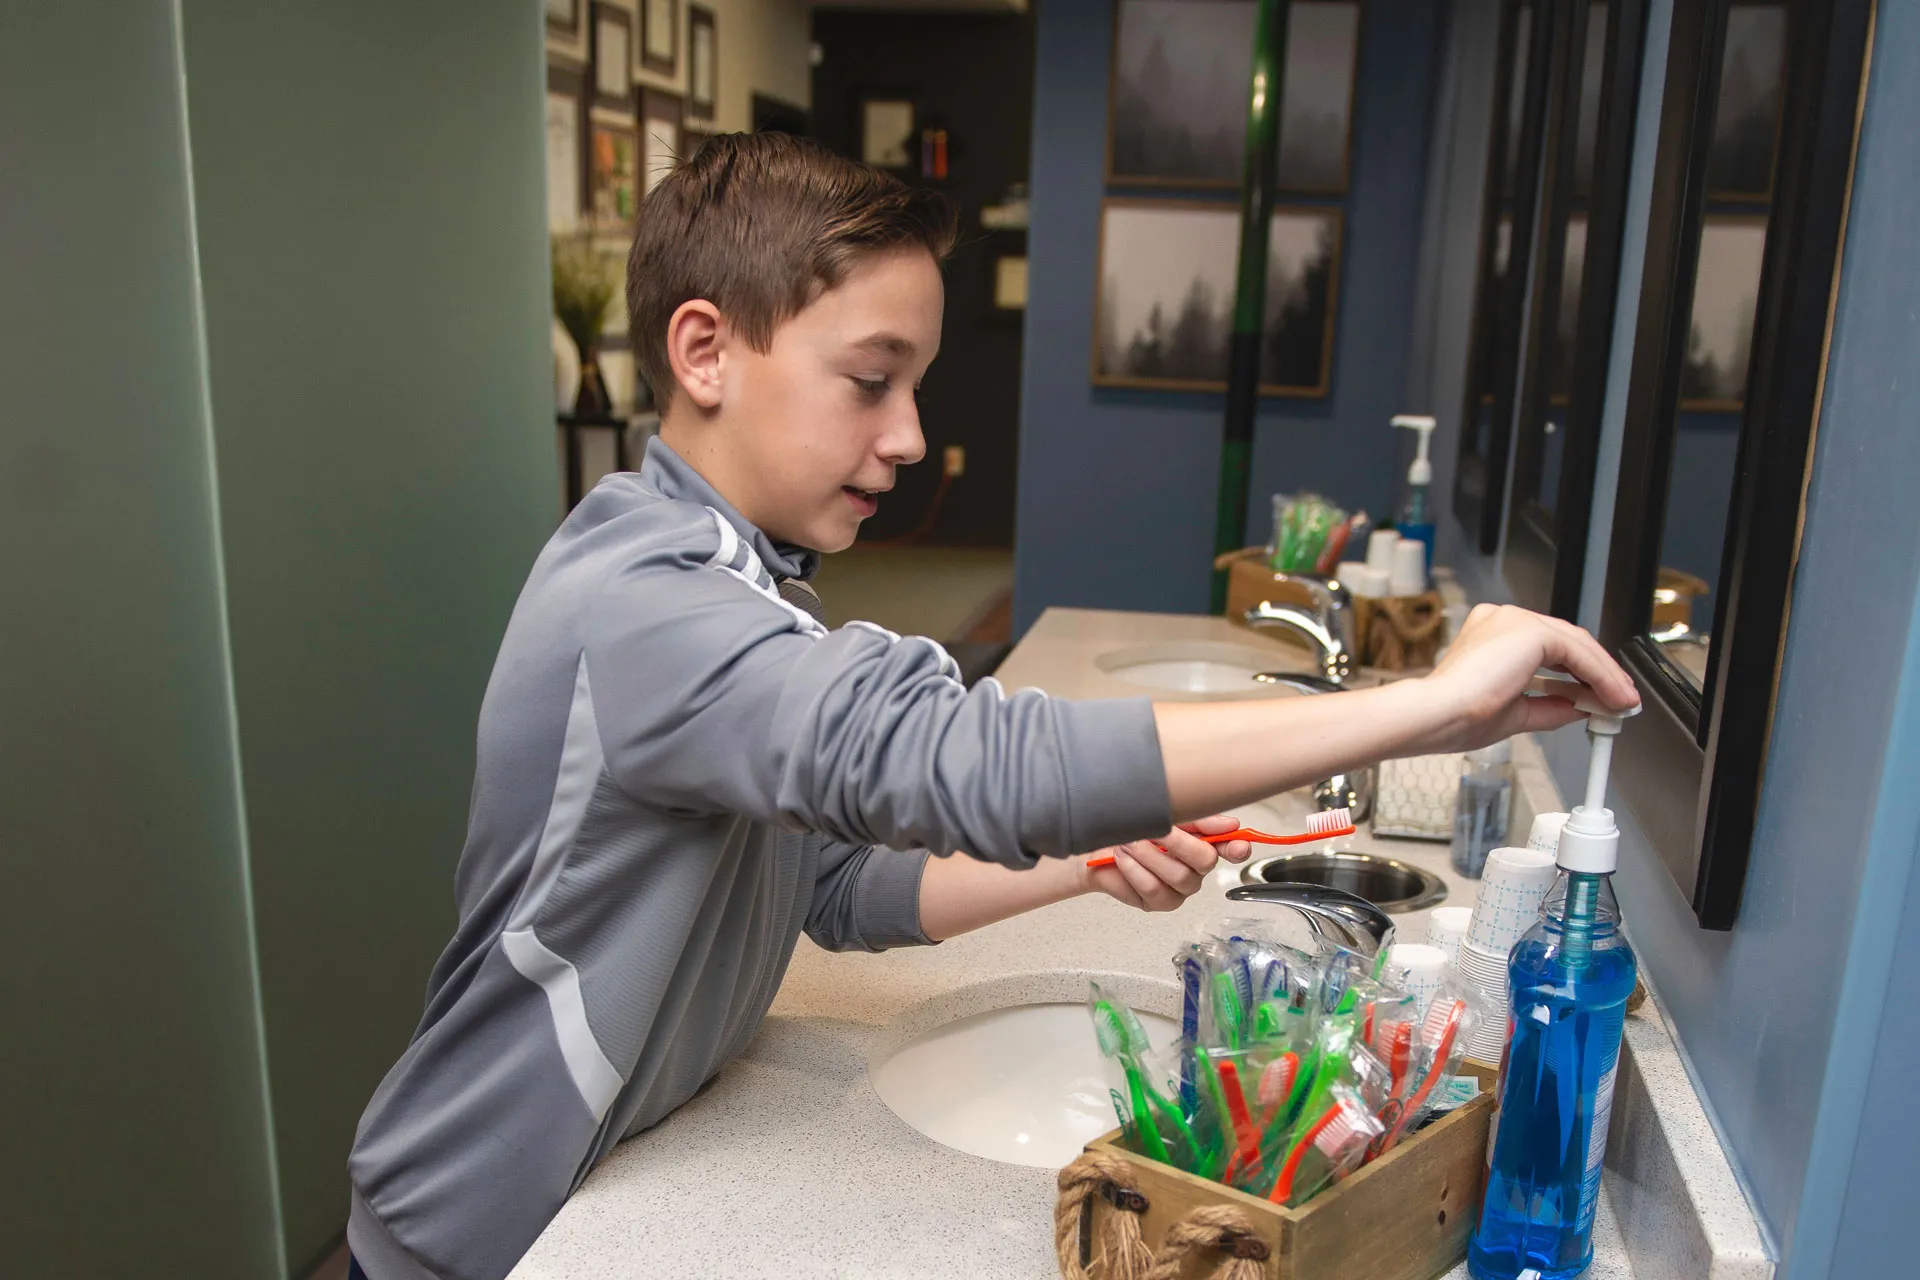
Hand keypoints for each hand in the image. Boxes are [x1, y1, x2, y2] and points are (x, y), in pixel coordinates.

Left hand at [1083, 815, 1253, 911]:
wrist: (1096, 846)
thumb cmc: (1130, 827)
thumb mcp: (1165, 813)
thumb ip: (1198, 819)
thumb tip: (1230, 824)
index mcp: (1202, 844)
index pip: (1231, 849)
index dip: (1237, 848)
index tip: (1237, 845)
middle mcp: (1194, 869)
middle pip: (1204, 861)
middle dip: (1177, 842)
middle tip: (1154, 829)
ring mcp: (1178, 889)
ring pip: (1177, 875)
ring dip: (1149, 854)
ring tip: (1129, 841)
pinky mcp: (1157, 902)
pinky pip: (1154, 889)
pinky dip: (1135, 869)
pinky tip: (1123, 858)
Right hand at [1420, 603, 1639, 751]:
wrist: (1439, 715)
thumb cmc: (1457, 716)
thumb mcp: (1517, 712)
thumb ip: (1550, 705)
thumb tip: (1582, 707)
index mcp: (1492, 634)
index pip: (1550, 648)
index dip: (1579, 672)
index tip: (1598, 696)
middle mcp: (1504, 619)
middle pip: (1568, 642)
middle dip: (1599, 673)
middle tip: (1619, 699)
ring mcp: (1516, 620)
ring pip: (1577, 644)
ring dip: (1605, 675)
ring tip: (1621, 702)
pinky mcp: (1531, 630)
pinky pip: (1579, 652)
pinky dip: (1600, 675)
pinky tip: (1611, 696)